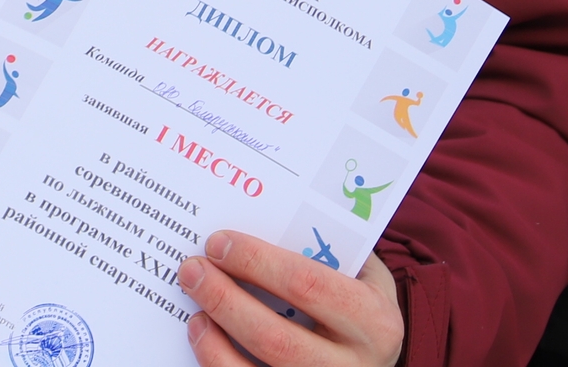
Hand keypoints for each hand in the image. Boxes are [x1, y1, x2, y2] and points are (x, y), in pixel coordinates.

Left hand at [179, 233, 403, 366]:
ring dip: (214, 336)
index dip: (257, 262)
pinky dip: (215, 359)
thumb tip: (251, 216)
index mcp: (374, 322)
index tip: (219, 242)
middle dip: (225, 298)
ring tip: (192, 302)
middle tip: (192, 268)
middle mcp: (355, 366)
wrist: (374, 357)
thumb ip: (323, 249)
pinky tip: (201, 332)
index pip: (307, 286)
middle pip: (276, 337)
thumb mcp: (360, 274)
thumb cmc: (358, 302)